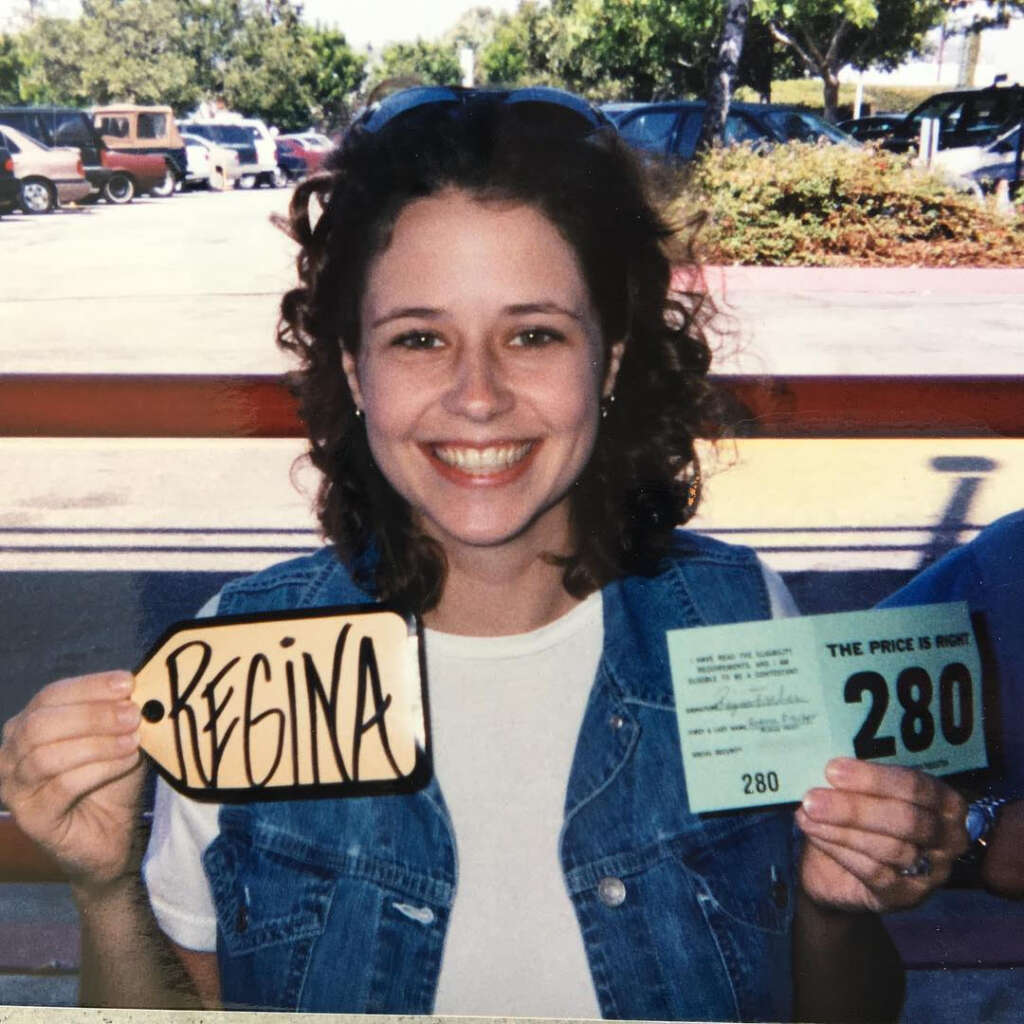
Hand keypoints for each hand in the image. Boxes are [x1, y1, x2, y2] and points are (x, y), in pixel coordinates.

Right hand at [0, 671, 144, 893]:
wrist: (113, 833)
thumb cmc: (112, 778)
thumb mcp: (120, 736)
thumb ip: (122, 712)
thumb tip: (139, 687)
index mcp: (29, 724)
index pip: (50, 695)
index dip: (89, 686)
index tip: (127, 682)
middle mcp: (11, 754)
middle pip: (41, 724)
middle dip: (92, 715)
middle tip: (132, 714)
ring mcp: (16, 788)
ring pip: (47, 756)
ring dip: (97, 743)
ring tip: (133, 739)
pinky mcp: (31, 817)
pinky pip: (61, 787)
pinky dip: (100, 768)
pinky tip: (128, 760)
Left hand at [797, 757, 967, 912]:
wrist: (838, 871)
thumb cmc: (856, 820)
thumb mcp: (859, 793)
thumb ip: (854, 780)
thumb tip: (830, 769)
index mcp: (944, 801)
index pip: (915, 785)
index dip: (872, 778)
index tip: (832, 771)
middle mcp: (949, 837)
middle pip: (906, 819)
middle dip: (855, 808)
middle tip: (812, 799)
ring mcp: (933, 872)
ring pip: (890, 847)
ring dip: (841, 829)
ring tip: (807, 814)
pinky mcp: (908, 896)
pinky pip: (875, 872)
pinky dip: (840, 850)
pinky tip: (815, 834)